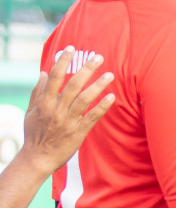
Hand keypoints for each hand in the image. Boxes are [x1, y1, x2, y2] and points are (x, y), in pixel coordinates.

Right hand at [17, 48, 114, 173]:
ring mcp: (68, 120)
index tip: (72, 49)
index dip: (63, 61)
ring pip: (84, 99)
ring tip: (110, 75)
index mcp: (44, 102)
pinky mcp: (78, 131)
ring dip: (98, 85)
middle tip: (98, 57)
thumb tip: (43, 73)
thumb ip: (38, 92)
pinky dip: (102, 106)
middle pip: (73, 84)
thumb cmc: (34, 134)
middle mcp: (56, 109)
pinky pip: (92, 117)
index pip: (54, 77)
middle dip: (86, 69)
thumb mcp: (31, 111)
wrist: (38, 158)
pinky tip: (112, 97)